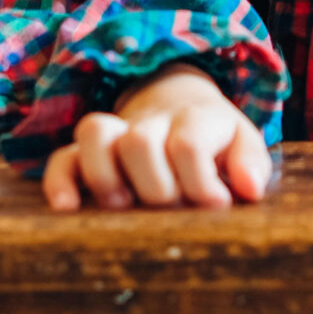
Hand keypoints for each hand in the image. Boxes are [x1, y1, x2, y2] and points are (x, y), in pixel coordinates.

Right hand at [39, 64, 271, 211]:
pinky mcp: (88, 154)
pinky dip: (60, 181)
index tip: (216, 205)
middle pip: (140, 141)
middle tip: (172, 208)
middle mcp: (152, 121)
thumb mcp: (242, 144)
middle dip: (156, 188)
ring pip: (95, 134)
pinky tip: (68, 208)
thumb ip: (251, 163)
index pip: (187, 144)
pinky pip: (63, 158)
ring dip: (107, 176)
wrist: (179, 105)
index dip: (199, 182)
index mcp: (195, 118)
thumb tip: (249, 189)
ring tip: (124, 206)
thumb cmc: (215, 139)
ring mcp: (117, 134)